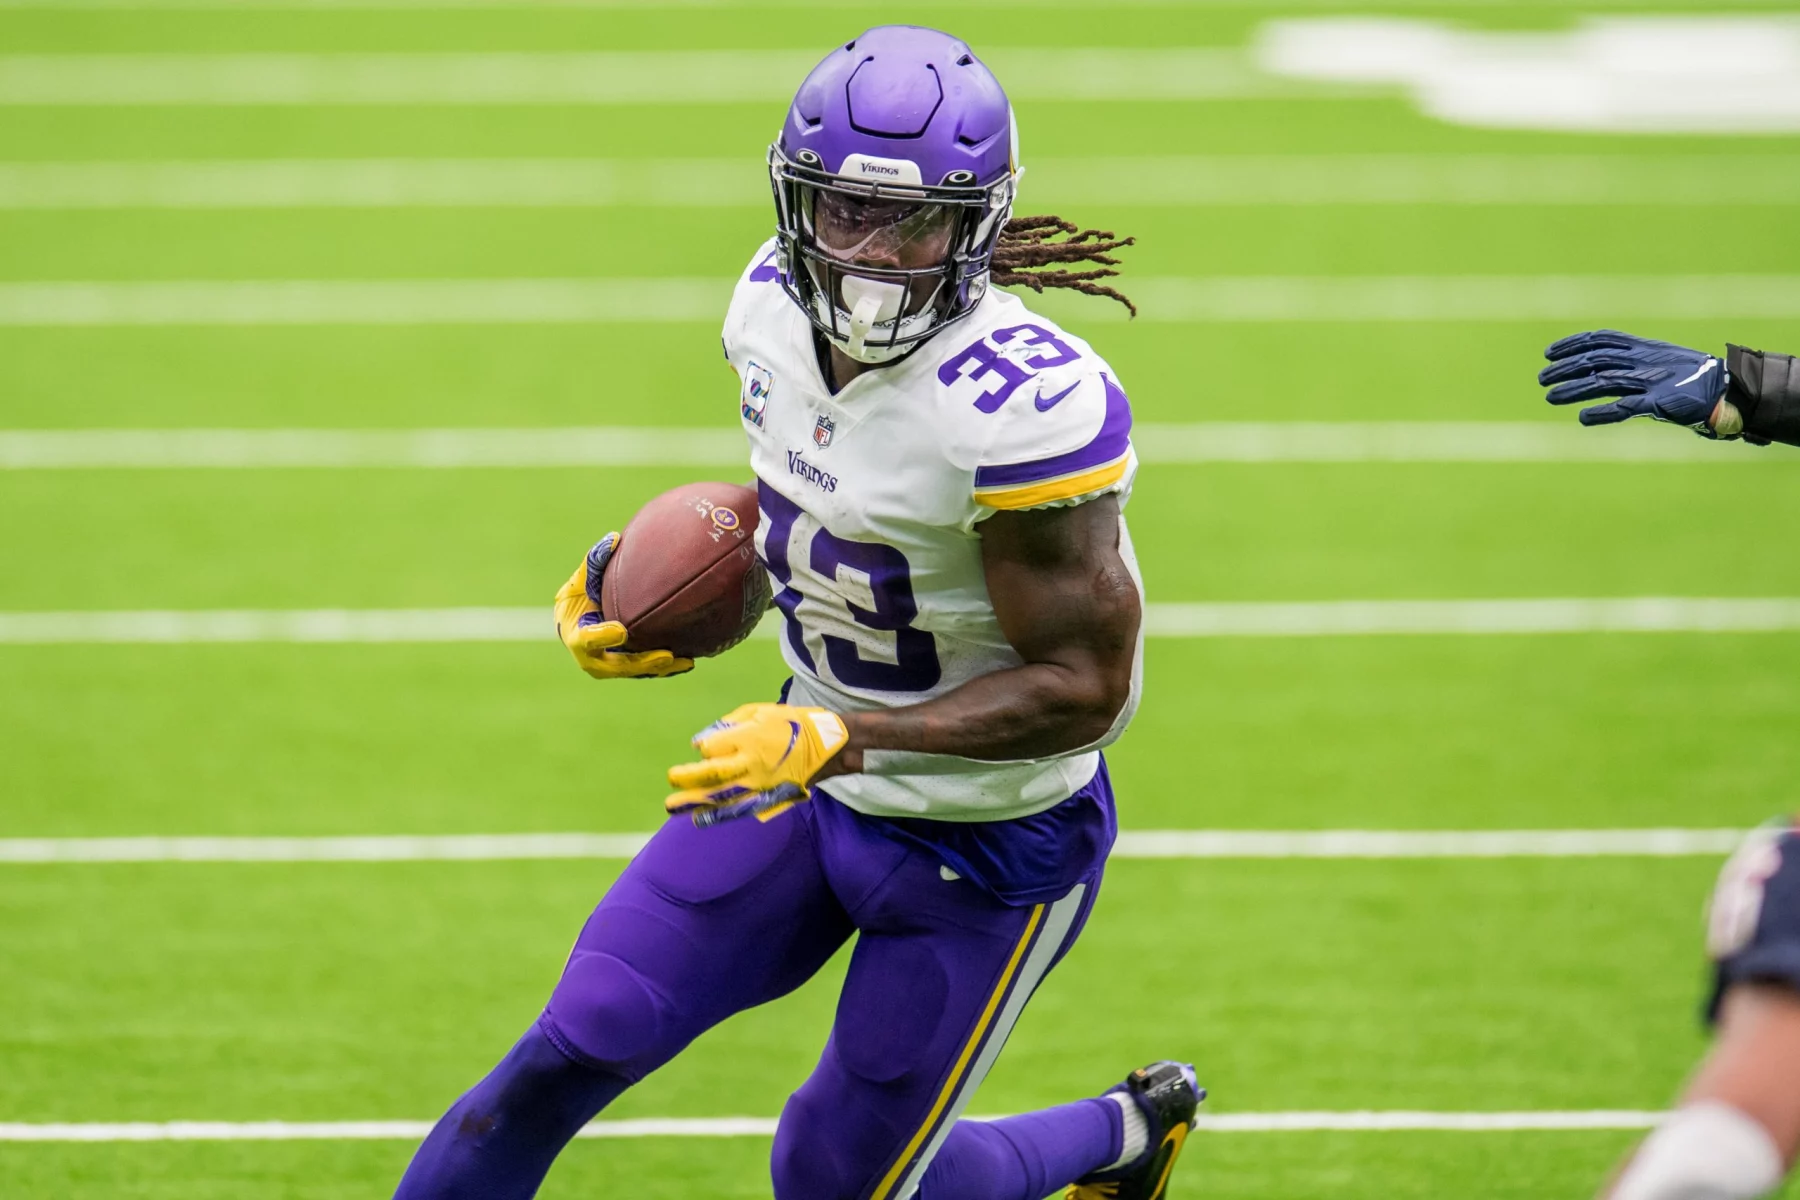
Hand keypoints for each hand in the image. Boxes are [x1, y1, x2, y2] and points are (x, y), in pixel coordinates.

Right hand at [553, 534, 693, 679]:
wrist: (581, 619)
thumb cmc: (581, 595)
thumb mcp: (582, 578)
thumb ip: (595, 561)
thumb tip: (613, 539)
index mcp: (576, 635)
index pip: (586, 640)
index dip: (601, 637)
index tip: (620, 630)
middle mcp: (593, 657)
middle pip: (616, 665)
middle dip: (641, 662)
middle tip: (665, 655)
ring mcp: (611, 666)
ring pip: (636, 671)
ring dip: (660, 668)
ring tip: (685, 660)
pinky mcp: (628, 667)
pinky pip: (647, 670)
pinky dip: (667, 667)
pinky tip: (688, 659)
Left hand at [665, 703, 849, 826]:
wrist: (828, 746)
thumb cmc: (792, 723)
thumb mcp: (760, 712)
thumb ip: (729, 725)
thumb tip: (702, 742)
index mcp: (749, 738)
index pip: (712, 748)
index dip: (704, 747)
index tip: (704, 748)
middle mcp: (750, 763)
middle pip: (711, 774)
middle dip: (687, 778)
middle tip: (671, 779)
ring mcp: (758, 784)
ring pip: (720, 796)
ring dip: (694, 802)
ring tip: (672, 807)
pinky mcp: (767, 797)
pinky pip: (738, 809)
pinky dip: (718, 815)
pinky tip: (700, 818)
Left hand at [1540, 329, 1736, 437]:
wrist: (1724, 389)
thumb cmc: (1688, 377)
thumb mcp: (1658, 361)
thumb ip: (1630, 362)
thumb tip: (1595, 370)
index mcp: (1643, 348)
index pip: (1601, 339)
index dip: (1573, 344)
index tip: (1549, 353)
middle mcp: (1643, 361)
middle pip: (1596, 360)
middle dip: (1566, 368)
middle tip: (1541, 379)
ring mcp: (1651, 381)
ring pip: (1603, 382)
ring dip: (1574, 389)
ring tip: (1549, 397)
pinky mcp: (1658, 402)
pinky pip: (1625, 407)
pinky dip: (1603, 412)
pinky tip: (1583, 418)